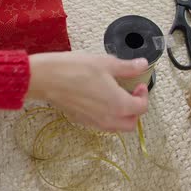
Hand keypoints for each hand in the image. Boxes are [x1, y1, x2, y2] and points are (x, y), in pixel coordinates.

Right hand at [27, 52, 149, 131]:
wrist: (46, 78)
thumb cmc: (74, 69)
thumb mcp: (106, 63)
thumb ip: (127, 67)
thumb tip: (142, 65)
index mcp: (118, 104)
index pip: (141, 107)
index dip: (143, 95)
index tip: (138, 84)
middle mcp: (107, 118)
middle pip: (131, 123)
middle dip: (135, 110)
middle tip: (131, 93)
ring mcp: (93, 122)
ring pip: (115, 127)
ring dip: (122, 115)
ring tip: (116, 96)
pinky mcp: (80, 120)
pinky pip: (100, 125)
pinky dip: (106, 116)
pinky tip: (99, 99)